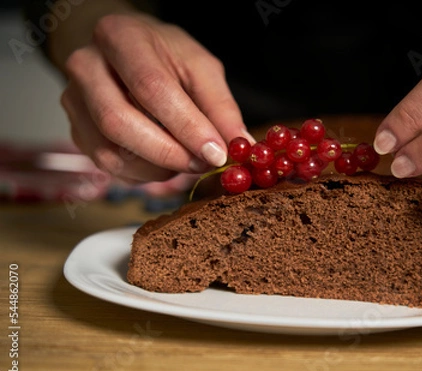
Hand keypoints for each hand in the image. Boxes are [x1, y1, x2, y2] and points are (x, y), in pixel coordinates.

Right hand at [60, 12, 253, 183]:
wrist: (124, 52)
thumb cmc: (164, 56)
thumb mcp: (200, 67)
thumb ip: (220, 106)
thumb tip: (239, 145)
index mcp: (120, 38)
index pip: (151, 88)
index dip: (186, 126)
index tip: (215, 152)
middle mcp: (86, 68)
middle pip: (119, 123)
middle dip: (169, 153)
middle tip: (203, 163)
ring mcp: (74, 102)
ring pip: (110, 153)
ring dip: (158, 168)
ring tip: (188, 161)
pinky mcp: (76, 131)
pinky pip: (108, 166)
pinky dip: (144, 173)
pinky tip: (165, 162)